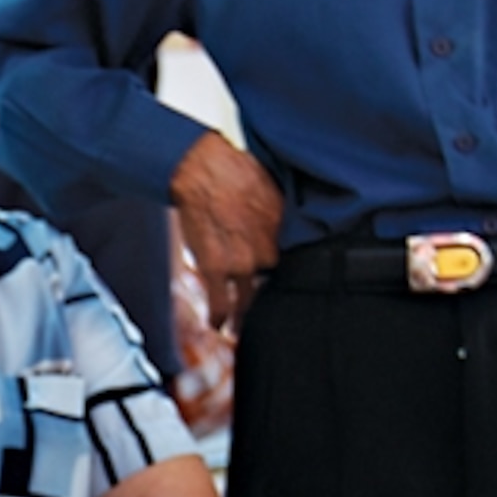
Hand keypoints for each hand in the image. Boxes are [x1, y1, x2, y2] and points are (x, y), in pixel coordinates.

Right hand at [171, 129, 282, 329]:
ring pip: (249, 301)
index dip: (288, 275)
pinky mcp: (215, 269)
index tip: (286, 284)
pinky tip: (218, 325)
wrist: (201, 169)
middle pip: (274, 285)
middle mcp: (267, 253)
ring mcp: (241, 264)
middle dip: (271, 297)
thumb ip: (279, 214)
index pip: (295, 264)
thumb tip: (285, 221)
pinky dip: (219, 317)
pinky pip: (220, 304)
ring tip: (241, 327)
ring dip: (244, 318)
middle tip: (269, 310)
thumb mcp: (272, 189)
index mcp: (284, 233)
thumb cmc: (235, 169)